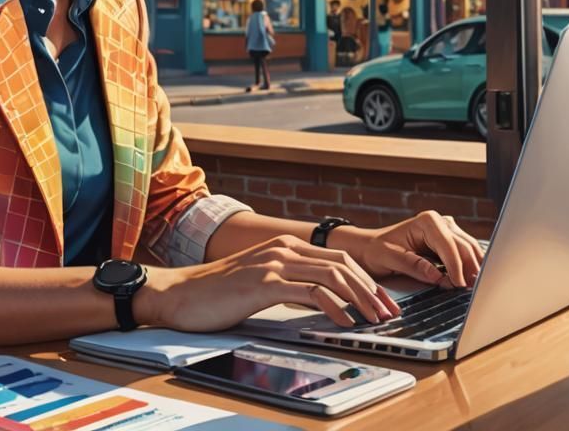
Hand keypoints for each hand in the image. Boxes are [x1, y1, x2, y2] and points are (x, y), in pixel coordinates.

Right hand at [134, 234, 400, 332]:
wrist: (179, 294)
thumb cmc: (216, 293)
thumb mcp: (260, 282)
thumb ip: (289, 283)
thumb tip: (322, 301)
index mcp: (285, 245)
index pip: (338, 257)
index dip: (366, 278)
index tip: (383, 300)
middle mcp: (282, 248)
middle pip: (343, 263)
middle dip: (372, 288)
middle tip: (389, 311)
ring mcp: (273, 263)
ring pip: (332, 275)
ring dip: (360, 298)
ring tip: (374, 320)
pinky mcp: (263, 283)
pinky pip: (310, 292)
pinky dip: (334, 307)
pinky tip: (344, 322)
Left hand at [349, 211, 484, 287]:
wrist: (370, 247)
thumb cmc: (376, 251)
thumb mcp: (390, 258)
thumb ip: (414, 266)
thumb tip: (438, 276)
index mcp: (427, 221)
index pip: (449, 245)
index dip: (456, 267)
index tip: (459, 285)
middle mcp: (440, 221)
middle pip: (464, 246)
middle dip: (469, 268)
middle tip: (472, 291)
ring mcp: (446, 230)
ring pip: (469, 249)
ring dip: (473, 268)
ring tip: (473, 289)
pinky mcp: (448, 241)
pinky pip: (465, 253)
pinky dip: (469, 267)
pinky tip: (468, 281)